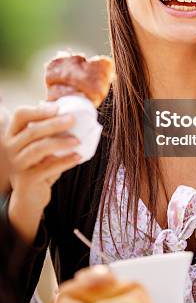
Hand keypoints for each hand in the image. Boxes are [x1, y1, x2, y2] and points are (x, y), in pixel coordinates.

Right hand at [5, 103, 80, 241]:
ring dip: (60, 142)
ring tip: (78, 141)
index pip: (20, 115)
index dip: (38, 110)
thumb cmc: (39, 164)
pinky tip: (78, 156)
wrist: (30, 195)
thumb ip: (48, 131)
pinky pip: (48, 167)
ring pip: (38, 149)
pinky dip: (65, 161)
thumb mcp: (40, 145)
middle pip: (32, 131)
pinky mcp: (26, 179)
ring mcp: (17, 164)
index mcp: (14, 134)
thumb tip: (70, 114)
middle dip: (54, 124)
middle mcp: (11, 148)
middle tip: (72, 119)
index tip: (57, 107)